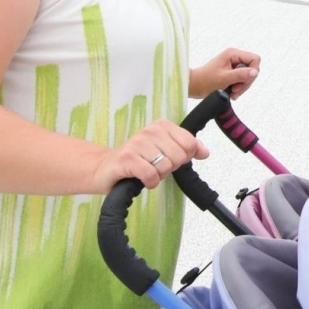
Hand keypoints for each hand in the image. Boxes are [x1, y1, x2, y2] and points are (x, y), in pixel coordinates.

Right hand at [93, 118, 209, 192]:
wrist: (103, 168)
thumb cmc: (136, 160)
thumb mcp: (164, 151)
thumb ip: (186, 148)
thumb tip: (205, 151)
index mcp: (162, 126)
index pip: (190, 143)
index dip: (184, 157)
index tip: (170, 159)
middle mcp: (150, 131)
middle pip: (180, 156)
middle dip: (170, 167)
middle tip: (155, 166)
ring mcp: (137, 144)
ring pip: (166, 167)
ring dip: (158, 176)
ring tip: (146, 171)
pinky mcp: (127, 159)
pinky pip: (151, 175)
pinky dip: (150, 182)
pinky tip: (141, 179)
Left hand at [190, 48, 259, 98]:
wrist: (194, 86)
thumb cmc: (204, 81)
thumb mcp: (224, 78)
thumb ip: (240, 75)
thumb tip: (255, 72)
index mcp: (233, 54)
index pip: (254, 59)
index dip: (252, 72)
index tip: (243, 82)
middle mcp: (235, 57)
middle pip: (252, 69)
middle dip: (246, 82)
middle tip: (235, 90)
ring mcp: (234, 64)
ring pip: (248, 76)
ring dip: (242, 87)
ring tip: (232, 92)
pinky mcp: (232, 72)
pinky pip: (242, 79)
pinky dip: (239, 88)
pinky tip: (232, 92)